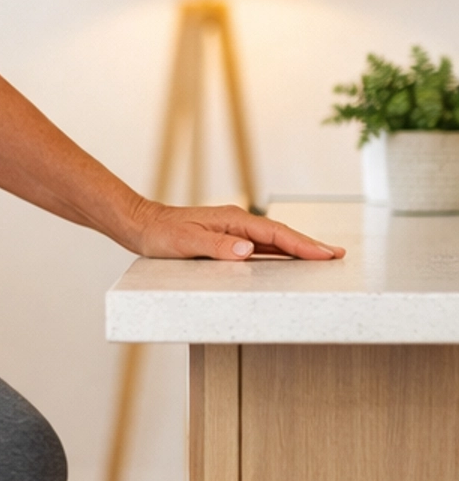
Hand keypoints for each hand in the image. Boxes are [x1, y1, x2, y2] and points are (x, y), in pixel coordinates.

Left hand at [128, 201, 344, 261]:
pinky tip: (289, 260)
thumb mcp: (187, 242)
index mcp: (233, 220)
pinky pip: (261, 247)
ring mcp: (234, 230)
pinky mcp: (228, 239)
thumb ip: (218, 247)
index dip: (302, 245)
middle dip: (310, 245)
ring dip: (298, 249)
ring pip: (274, 241)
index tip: (324, 254)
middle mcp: (238, 223)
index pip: (276, 234)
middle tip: (337, 255)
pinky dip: (279, 252)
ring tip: (322, 257)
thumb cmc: (162, 234)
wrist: (144, 226)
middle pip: (282, 235)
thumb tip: (248, 250)